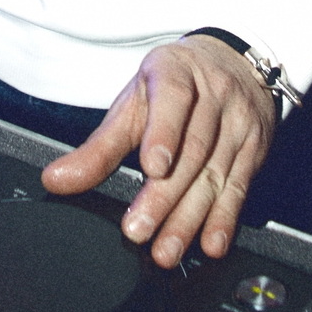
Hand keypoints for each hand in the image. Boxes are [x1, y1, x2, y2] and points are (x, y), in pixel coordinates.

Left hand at [40, 37, 276, 266]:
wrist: (233, 61)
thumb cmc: (174, 85)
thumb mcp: (134, 104)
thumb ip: (99, 146)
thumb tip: (57, 180)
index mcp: (175, 71)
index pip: (173, 99)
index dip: (163, 133)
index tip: (152, 168)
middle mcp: (214, 94)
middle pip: (191, 150)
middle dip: (164, 196)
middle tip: (139, 230)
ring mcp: (238, 121)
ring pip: (214, 174)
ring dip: (190, 218)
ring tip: (166, 249)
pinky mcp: (254, 148)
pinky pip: (239, 186)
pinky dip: (225, 218)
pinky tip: (210, 243)